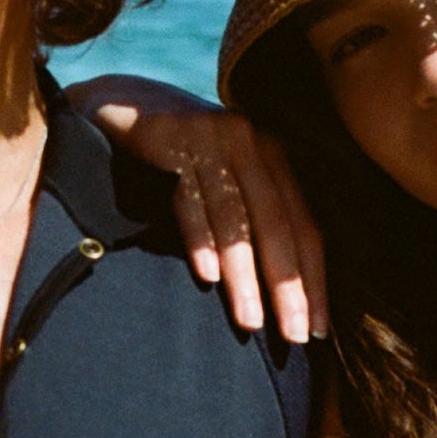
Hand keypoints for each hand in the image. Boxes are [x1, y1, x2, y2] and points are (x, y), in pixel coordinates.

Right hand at [64, 77, 328, 343]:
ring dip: (246, 274)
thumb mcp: (223, 180)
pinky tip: (208, 276)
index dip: (313, 280)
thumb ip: (250, 220)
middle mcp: (251, 143)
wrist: (119, 101)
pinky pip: (190, 197)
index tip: (317, 331)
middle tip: (293, 335)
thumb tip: (278, 295)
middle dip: (288, 285)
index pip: (304, 227)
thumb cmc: (177, 157)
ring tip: (250, 321)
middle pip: (278, 224)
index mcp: (273, 158)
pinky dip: (201, 237)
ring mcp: (212, 138)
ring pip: (237, 217)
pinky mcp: (172, 139)